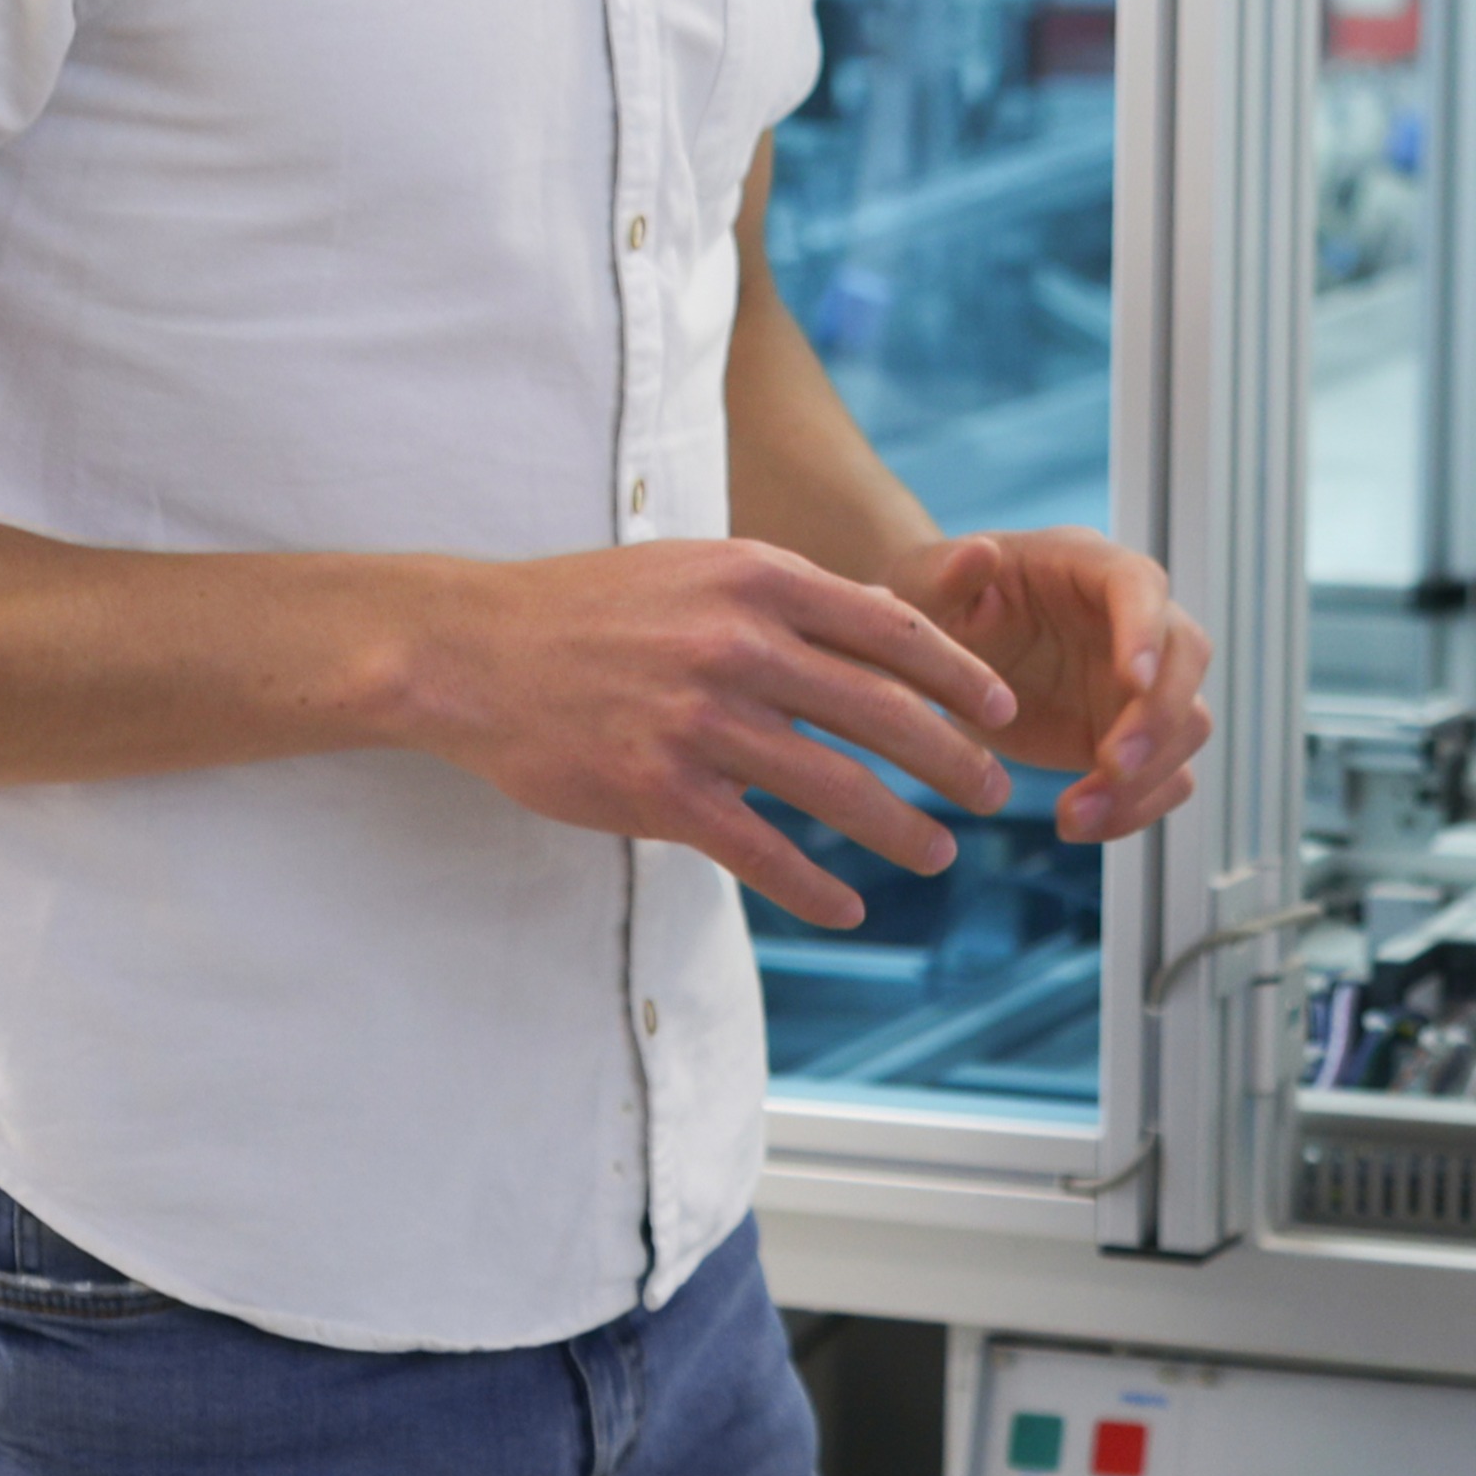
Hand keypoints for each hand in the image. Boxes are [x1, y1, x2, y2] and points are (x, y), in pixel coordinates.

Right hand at [372, 541, 1023, 927]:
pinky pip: (762, 851)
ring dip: (901, 829)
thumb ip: (790, 595)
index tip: (1001, 710)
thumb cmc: (591, 607)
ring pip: (836, 789)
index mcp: (757, 580)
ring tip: (937, 852)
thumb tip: (885, 616)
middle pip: (884, 714)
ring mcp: (701, 723)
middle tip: (990, 793)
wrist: (474, 652)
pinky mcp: (661, 791)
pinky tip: (848, 906)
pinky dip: (816, 886)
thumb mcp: (698, 569)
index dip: (959, 677)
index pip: (891, 630)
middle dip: (952, 761)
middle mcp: (739, 646)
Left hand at [908, 528, 1215, 842]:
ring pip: (1187, 724)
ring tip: (1074, 815)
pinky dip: (1133, 808)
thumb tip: (980, 552)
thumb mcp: (924, 583)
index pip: (1140, 584)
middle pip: (1187, 657)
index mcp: (1086, 565)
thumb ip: (947, 573)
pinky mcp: (1128, 735)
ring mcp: (1136, 682)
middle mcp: (1128, 619)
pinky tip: (1078, 824)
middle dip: (1160, 716)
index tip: (1134, 680)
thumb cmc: (933, 601)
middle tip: (1111, 766)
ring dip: (1147, 776)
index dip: (1146, 630)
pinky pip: (1163, 776)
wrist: (935, 656)